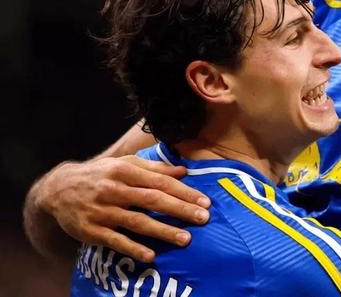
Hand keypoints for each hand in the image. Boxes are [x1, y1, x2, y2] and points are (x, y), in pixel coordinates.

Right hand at [34, 155, 210, 261]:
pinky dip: (133, 248)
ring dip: (163, 231)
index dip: (184, 192)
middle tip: (203, 218)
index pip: (160, 182)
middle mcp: (114, 189)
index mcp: (125, 170)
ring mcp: (102, 211)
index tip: (204, 201)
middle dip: (180, 210)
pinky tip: (150, 255)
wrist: (58, 188)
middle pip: (152, 200)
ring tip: (185, 239)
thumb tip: (183, 172)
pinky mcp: (91, 230)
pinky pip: (115, 241)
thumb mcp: (125, 163)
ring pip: (137, 222)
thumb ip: (154, 168)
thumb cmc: (100, 174)